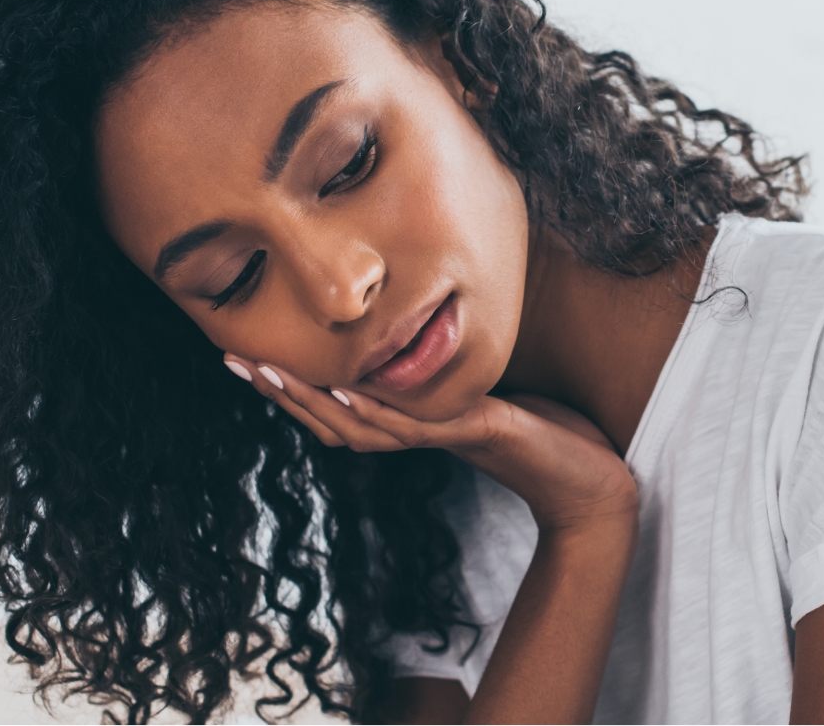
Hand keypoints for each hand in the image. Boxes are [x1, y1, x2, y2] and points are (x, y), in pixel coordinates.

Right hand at [229, 356, 638, 530]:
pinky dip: (371, 412)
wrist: (589, 479)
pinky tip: (340, 393)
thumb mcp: (486, 392)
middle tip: (233, 360)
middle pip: (328, 421)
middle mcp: (414, 437)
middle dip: (280, 391)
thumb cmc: (545, 434)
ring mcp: (437, 438)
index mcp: (411, 425)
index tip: (245, 356)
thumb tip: (422, 344)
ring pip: (357, 425)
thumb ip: (449, 376)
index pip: (334, 410)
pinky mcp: (468, 434)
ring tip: (268, 372)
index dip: (288, 389)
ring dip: (309, 400)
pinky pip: (409, 426)